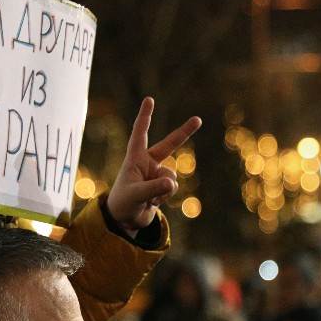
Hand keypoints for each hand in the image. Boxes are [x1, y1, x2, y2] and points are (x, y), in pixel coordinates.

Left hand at [106, 97, 201, 234]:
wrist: (125, 220)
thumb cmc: (123, 203)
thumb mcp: (135, 195)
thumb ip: (153, 188)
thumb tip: (171, 183)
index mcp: (135, 159)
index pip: (140, 133)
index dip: (145, 116)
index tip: (149, 99)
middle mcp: (148, 164)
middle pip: (169, 145)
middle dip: (184, 133)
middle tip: (198, 119)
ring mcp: (157, 175)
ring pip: (171, 177)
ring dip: (163, 190)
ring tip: (148, 199)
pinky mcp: (163, 187)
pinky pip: (172, 188)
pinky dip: (164, 197)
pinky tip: (152, 203)